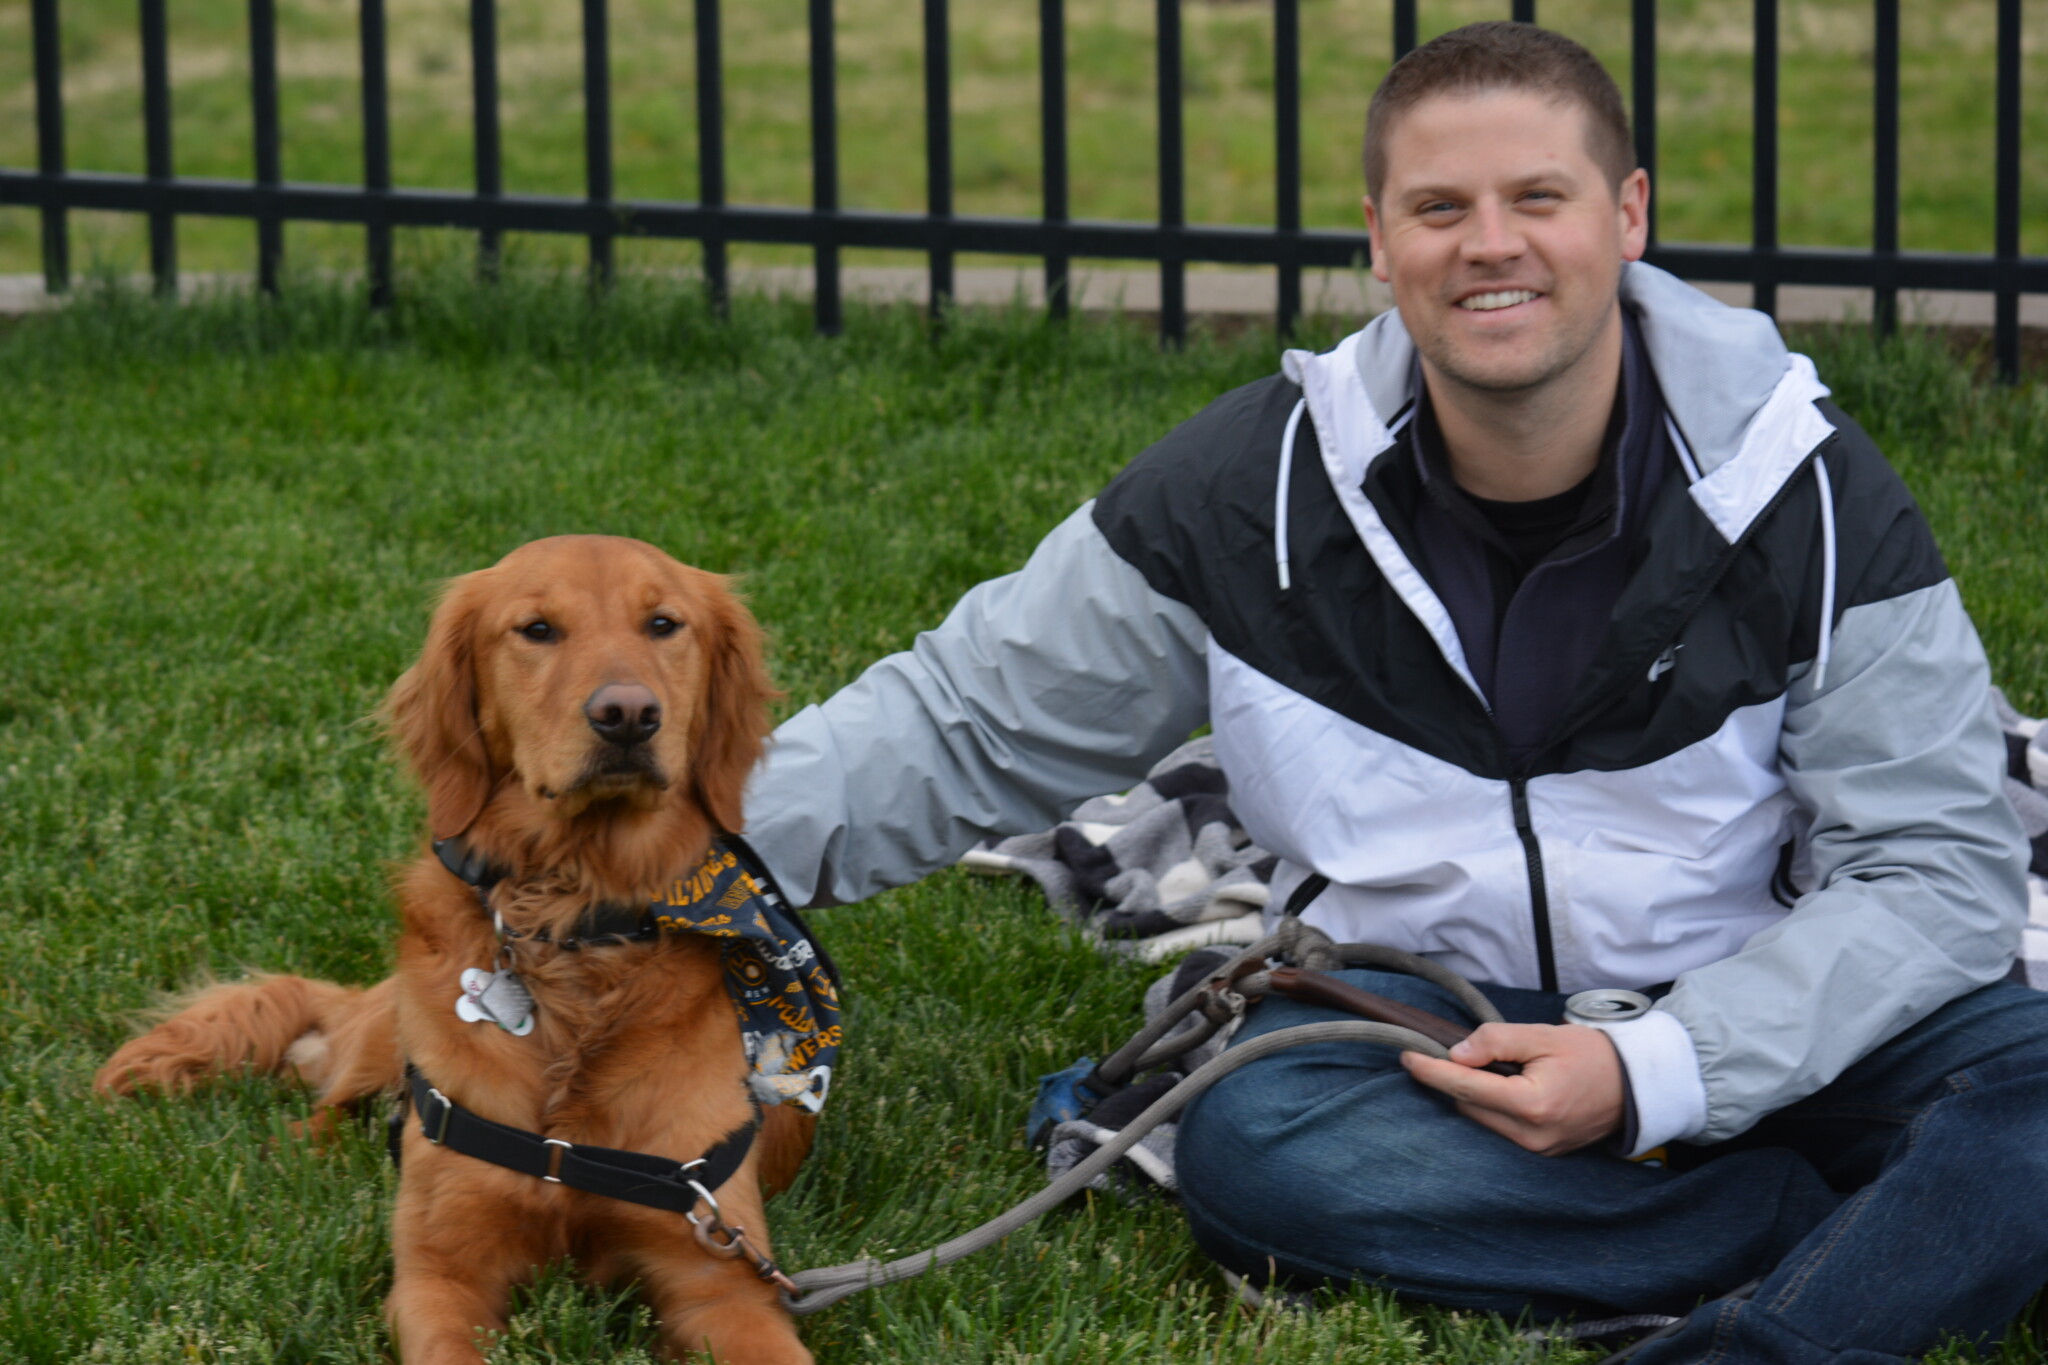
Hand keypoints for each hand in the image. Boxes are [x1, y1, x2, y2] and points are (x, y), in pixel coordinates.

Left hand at [1400, 1023, 1623, 1156]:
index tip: (1406, 1056)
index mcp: (1532, 1105)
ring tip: (1481, 1066)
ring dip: (1472, 1094)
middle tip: (1443, 1051)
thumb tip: (1457, 1054)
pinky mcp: (1542, 1151)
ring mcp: (1538, 1149)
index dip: (1431, 1071)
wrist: (1636, 1085)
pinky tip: (1495, 1086)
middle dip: (1451, 1079)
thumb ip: (1496, 1041)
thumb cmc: (1593, 1055)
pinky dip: (1490, 1107)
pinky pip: (1501, 1128)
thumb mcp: (1543, 1035)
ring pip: (1482, 1120)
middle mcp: (1531, 1135)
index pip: (1466, 1087)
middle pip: (1469, 1106)